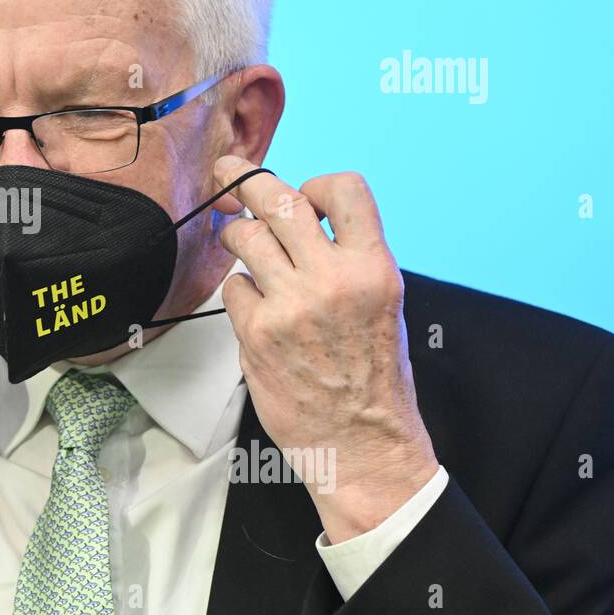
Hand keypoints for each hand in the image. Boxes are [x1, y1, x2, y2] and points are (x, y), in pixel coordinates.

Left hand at [212, 154, 438, 543]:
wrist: (362, 443)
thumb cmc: (374, 375)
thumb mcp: (384, 303)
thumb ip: (348, 257)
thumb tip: (304, 217)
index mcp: (374, 268)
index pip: (344, 189)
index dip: (316, 185)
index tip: (303, 194)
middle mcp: (332, 279)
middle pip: (278, 200)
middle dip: (247, 180)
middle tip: (229, 172)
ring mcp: (289, 305)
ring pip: (245, 238)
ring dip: (238, 235)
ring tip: (242, 243)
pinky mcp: (257, 332)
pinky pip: (234, 287)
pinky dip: (241, 292)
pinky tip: (258, 310)